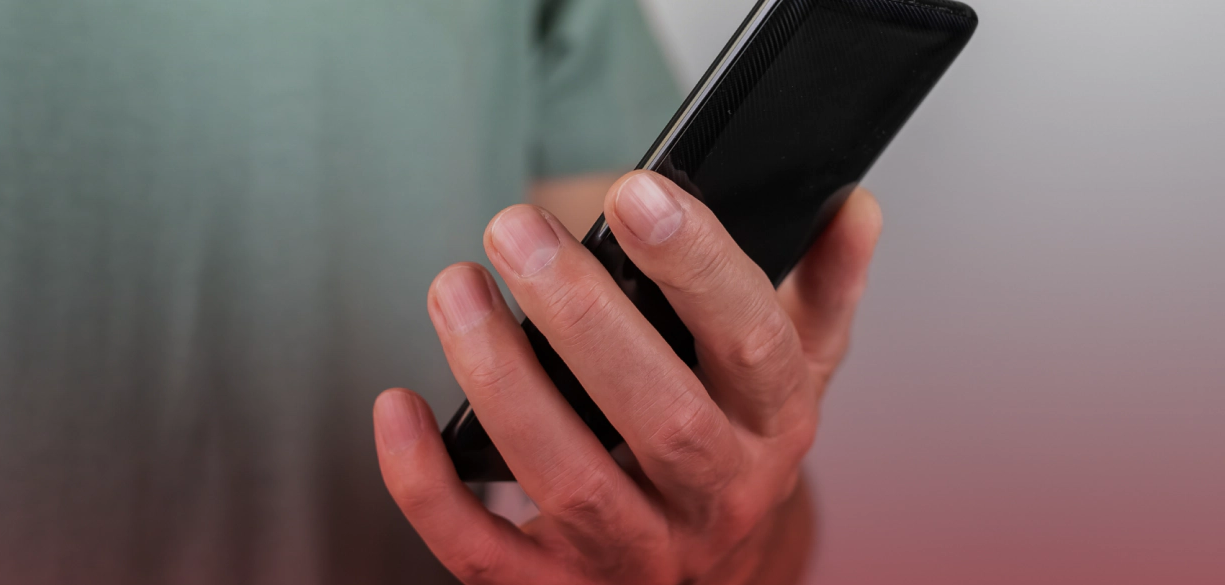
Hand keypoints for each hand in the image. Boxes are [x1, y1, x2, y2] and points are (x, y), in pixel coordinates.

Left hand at [374, 171, 882, 583]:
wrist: (710, 580)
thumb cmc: (732, 448)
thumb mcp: (791, 372)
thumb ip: (821, 289)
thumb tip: (849, 207)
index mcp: (774, 429)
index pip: (755, 347)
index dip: (702, 268)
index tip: (639, 192)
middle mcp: (714, 499)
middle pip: (658, 417)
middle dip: (583, 317)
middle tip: (515, 230)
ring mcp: (633, 555)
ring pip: (567, 479)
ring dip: (501, 380)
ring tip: (455, 289)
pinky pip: (482, 552)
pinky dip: (429, 485)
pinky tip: (397, 407)